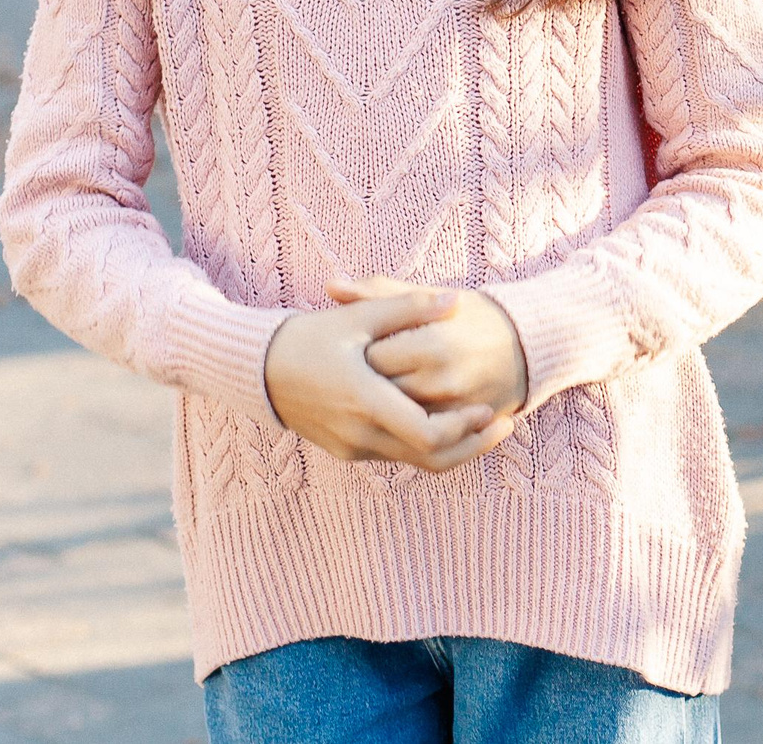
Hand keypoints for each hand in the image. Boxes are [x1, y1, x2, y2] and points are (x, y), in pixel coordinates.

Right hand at [262, 287, 514, 470]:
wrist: (258, 370)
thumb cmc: (309, 337)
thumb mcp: (359, 317)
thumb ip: (409, 307)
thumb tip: (455, 300)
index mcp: (365, 400)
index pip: (427, 434)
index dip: (466, 428)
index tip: (491, 410)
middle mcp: (360, 433)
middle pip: (430, 458)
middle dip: (472, 444)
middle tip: (504, 424)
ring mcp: (354, 447)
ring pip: (415, 462)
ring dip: (453, 447)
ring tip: (486, 426)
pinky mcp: (349, 451)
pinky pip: (396, 455)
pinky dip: (425, 444)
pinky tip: (447, 422)